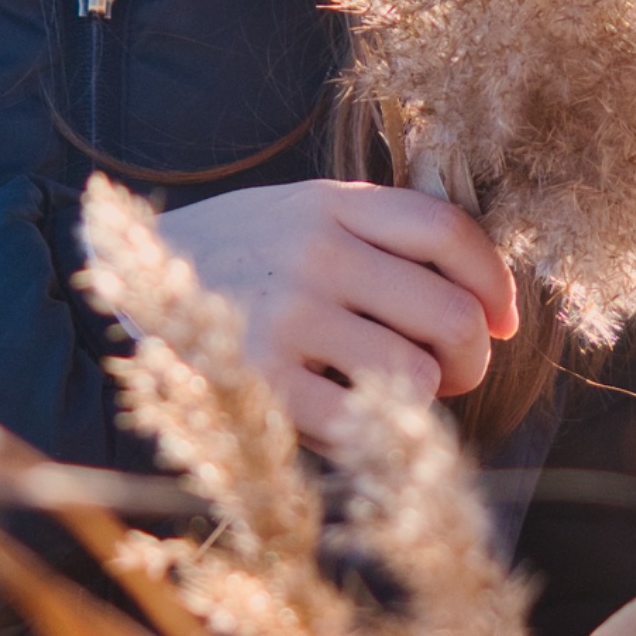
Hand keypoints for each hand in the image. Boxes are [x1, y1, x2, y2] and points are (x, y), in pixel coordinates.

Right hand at [155, 179, 518, 449]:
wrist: (130, 278)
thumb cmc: (239, 254)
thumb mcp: (300, 213)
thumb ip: (377, 234)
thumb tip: (486, 303)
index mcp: (330, 205)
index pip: (446, 230)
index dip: (495, 281)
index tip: (504, 319)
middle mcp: (314, 251)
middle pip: (448, 312)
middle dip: (472, 357)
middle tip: (453, 371)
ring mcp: (287, 313)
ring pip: (416, 374)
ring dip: (421, 398)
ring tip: (389, 391)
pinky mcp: (261, 377)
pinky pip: (360, 422)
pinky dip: (372, 431)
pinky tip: (350, 417)